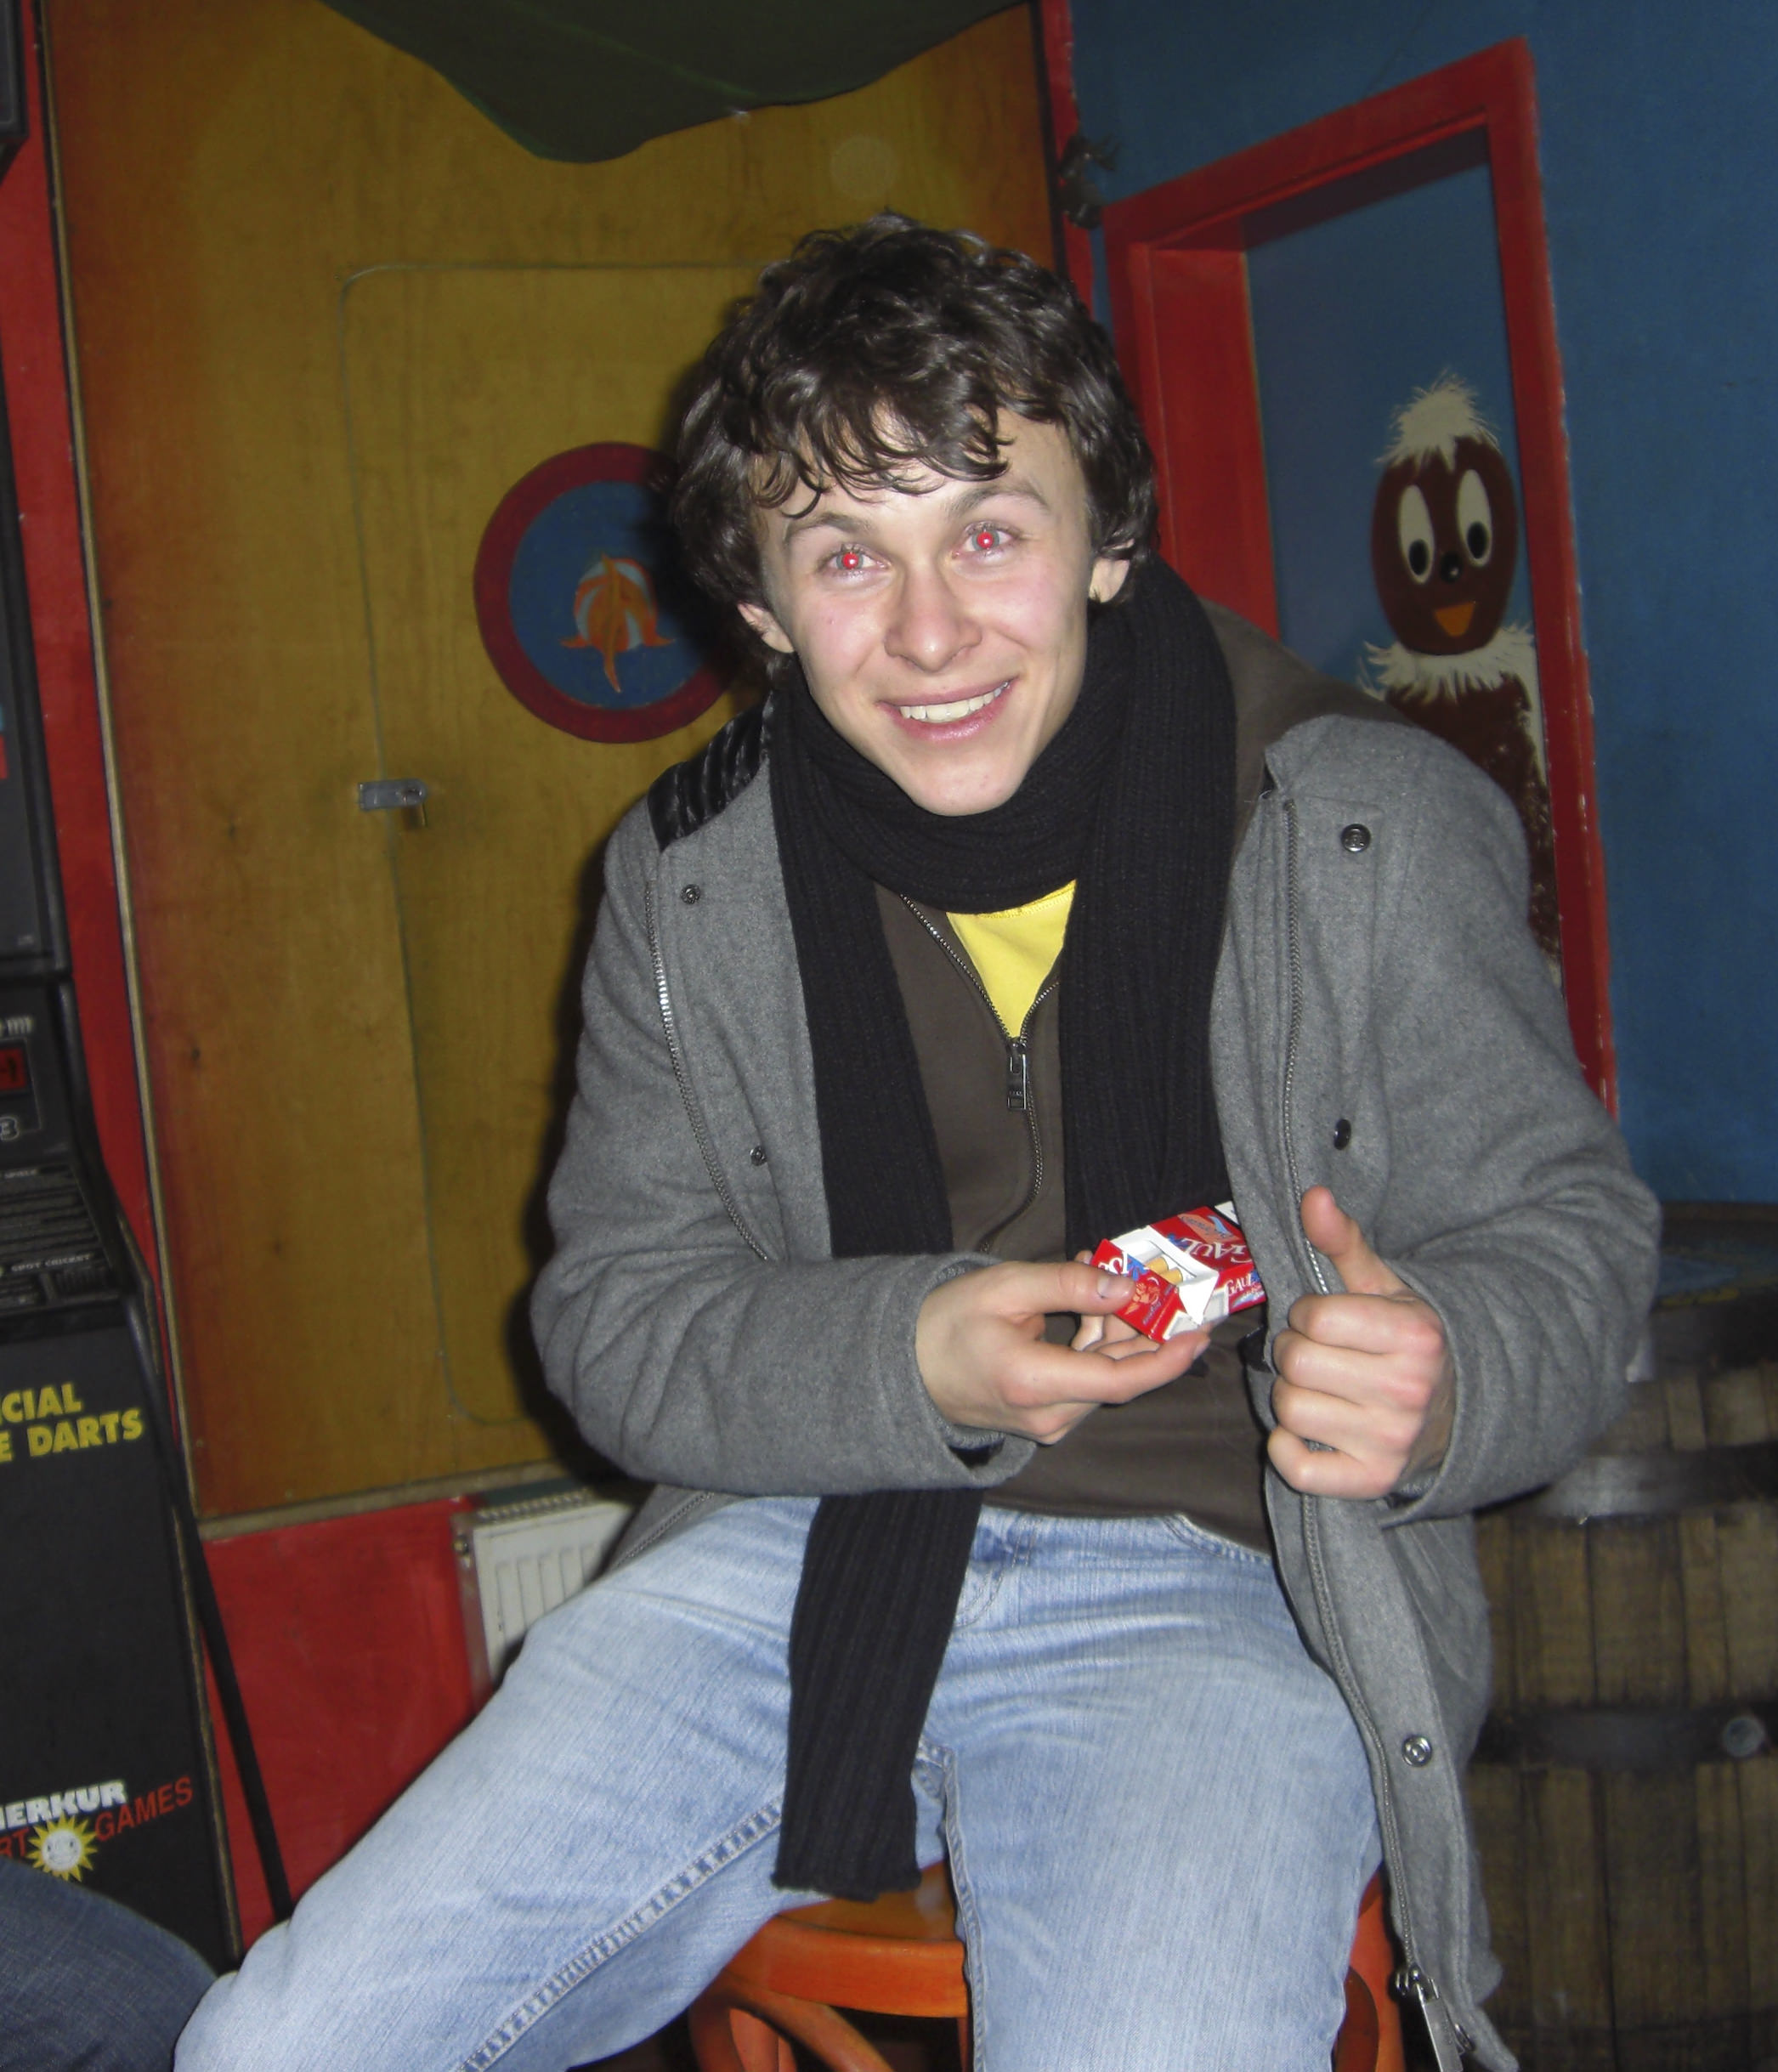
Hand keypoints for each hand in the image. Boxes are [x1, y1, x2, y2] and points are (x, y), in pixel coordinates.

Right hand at [917, 1259, 1208, 1444]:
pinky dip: (1100, 1348)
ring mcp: (1047, 1424)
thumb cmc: (947, 1323)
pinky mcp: (1046, 1419)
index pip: (1122, 1380)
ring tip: (1118, 1282)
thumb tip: (1125, 1287)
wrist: (905, 1366)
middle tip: (1169, 1289)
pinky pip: (1088, 1383)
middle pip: (1121, 1378)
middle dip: (1149, 1332)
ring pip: (1107, 1379)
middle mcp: (1048, 1416)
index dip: (1168, 1357)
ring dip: (1122, 1334)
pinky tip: (1098, 1308)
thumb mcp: (1006, 1287)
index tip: (1199, 1331)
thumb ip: (1068, 1285)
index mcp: (1035, 1383)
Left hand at [1268, 1186, 1453, 1497]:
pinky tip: (1307, 1431)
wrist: (1453, 1412)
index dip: (1307, 1315)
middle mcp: (1407, 1391)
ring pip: (1288, 1411)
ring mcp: (1390, 1442)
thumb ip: (1344, 1242)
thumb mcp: (1384, 1287)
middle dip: (1294, 1353)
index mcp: (1415, 1337)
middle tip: (1317, 1356)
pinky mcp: (1371, 1481)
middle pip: (1295, 1364)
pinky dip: (1288, 1450)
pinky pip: (1296, 1468)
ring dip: (1290, 1398)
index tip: (1324, 1321)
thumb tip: (1313, 1196)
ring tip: (1319, 1389)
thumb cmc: (1405, 1343)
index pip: (1314, 1319)